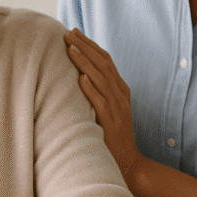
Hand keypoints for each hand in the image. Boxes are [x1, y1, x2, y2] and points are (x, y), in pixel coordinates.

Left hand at [64, 28, 145, 183]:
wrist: (129, 163)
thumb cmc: (112, 136)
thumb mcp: (108, 109)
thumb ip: (99, 92)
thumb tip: (80, 75)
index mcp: (121, 89)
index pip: (106, 60)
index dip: (90, 45)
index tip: (74, 33)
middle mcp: (121, 95)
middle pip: (103, 63)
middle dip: (85, 46)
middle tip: (68, 33)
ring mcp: (117, 107)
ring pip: (102, 78)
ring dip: (85, 62)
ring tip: (70, 48)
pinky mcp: (111, 121)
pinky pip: (101, 102)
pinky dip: (91, 89)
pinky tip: (80, 78)